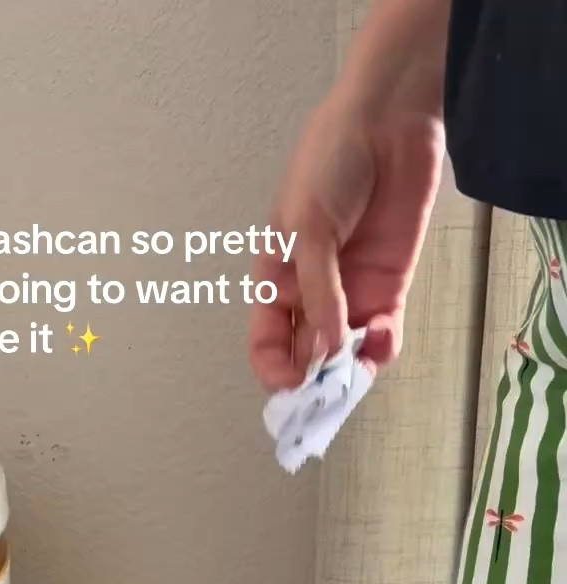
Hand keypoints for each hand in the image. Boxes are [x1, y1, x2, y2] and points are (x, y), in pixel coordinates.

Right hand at [250, 92, 444, 390]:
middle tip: (329, 394)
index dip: (274, 369)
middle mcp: (310, 293)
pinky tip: (381, 339)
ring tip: (358, 367)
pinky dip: (381, 346)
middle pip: (306, 356)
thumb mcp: (308, 228)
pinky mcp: (389, 284)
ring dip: (351, 370)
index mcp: (275, 279)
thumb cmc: (330, 160)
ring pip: (346, 353)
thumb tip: (326, 352)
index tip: (292, 385)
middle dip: (316, 380)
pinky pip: (382, 332)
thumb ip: (318, 293)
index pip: (266, 341)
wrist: (388, 119)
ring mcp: (351, 291)